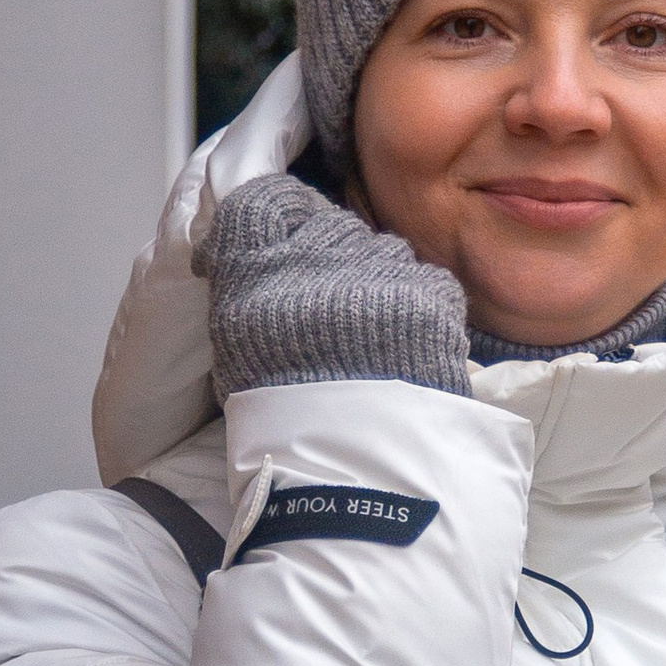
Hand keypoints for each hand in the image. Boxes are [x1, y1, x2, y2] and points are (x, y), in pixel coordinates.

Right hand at [202, 174, 469, 396]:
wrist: (350, 467)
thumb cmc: (278, 416)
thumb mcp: (235, 343)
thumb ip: (242, 284)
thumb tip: (235, 251)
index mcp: (254, 268)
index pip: (264, 198)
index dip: (276, 214)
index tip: (279, 240)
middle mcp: (315, 254)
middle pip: (329, 223)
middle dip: (329, 256)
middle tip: (330, 309)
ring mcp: (378, 268)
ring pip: (381, 249)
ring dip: (375, 280)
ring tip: (371, 336)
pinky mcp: (430, 292)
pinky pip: (426, 280)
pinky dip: (417, 305)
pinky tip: (407, 346)